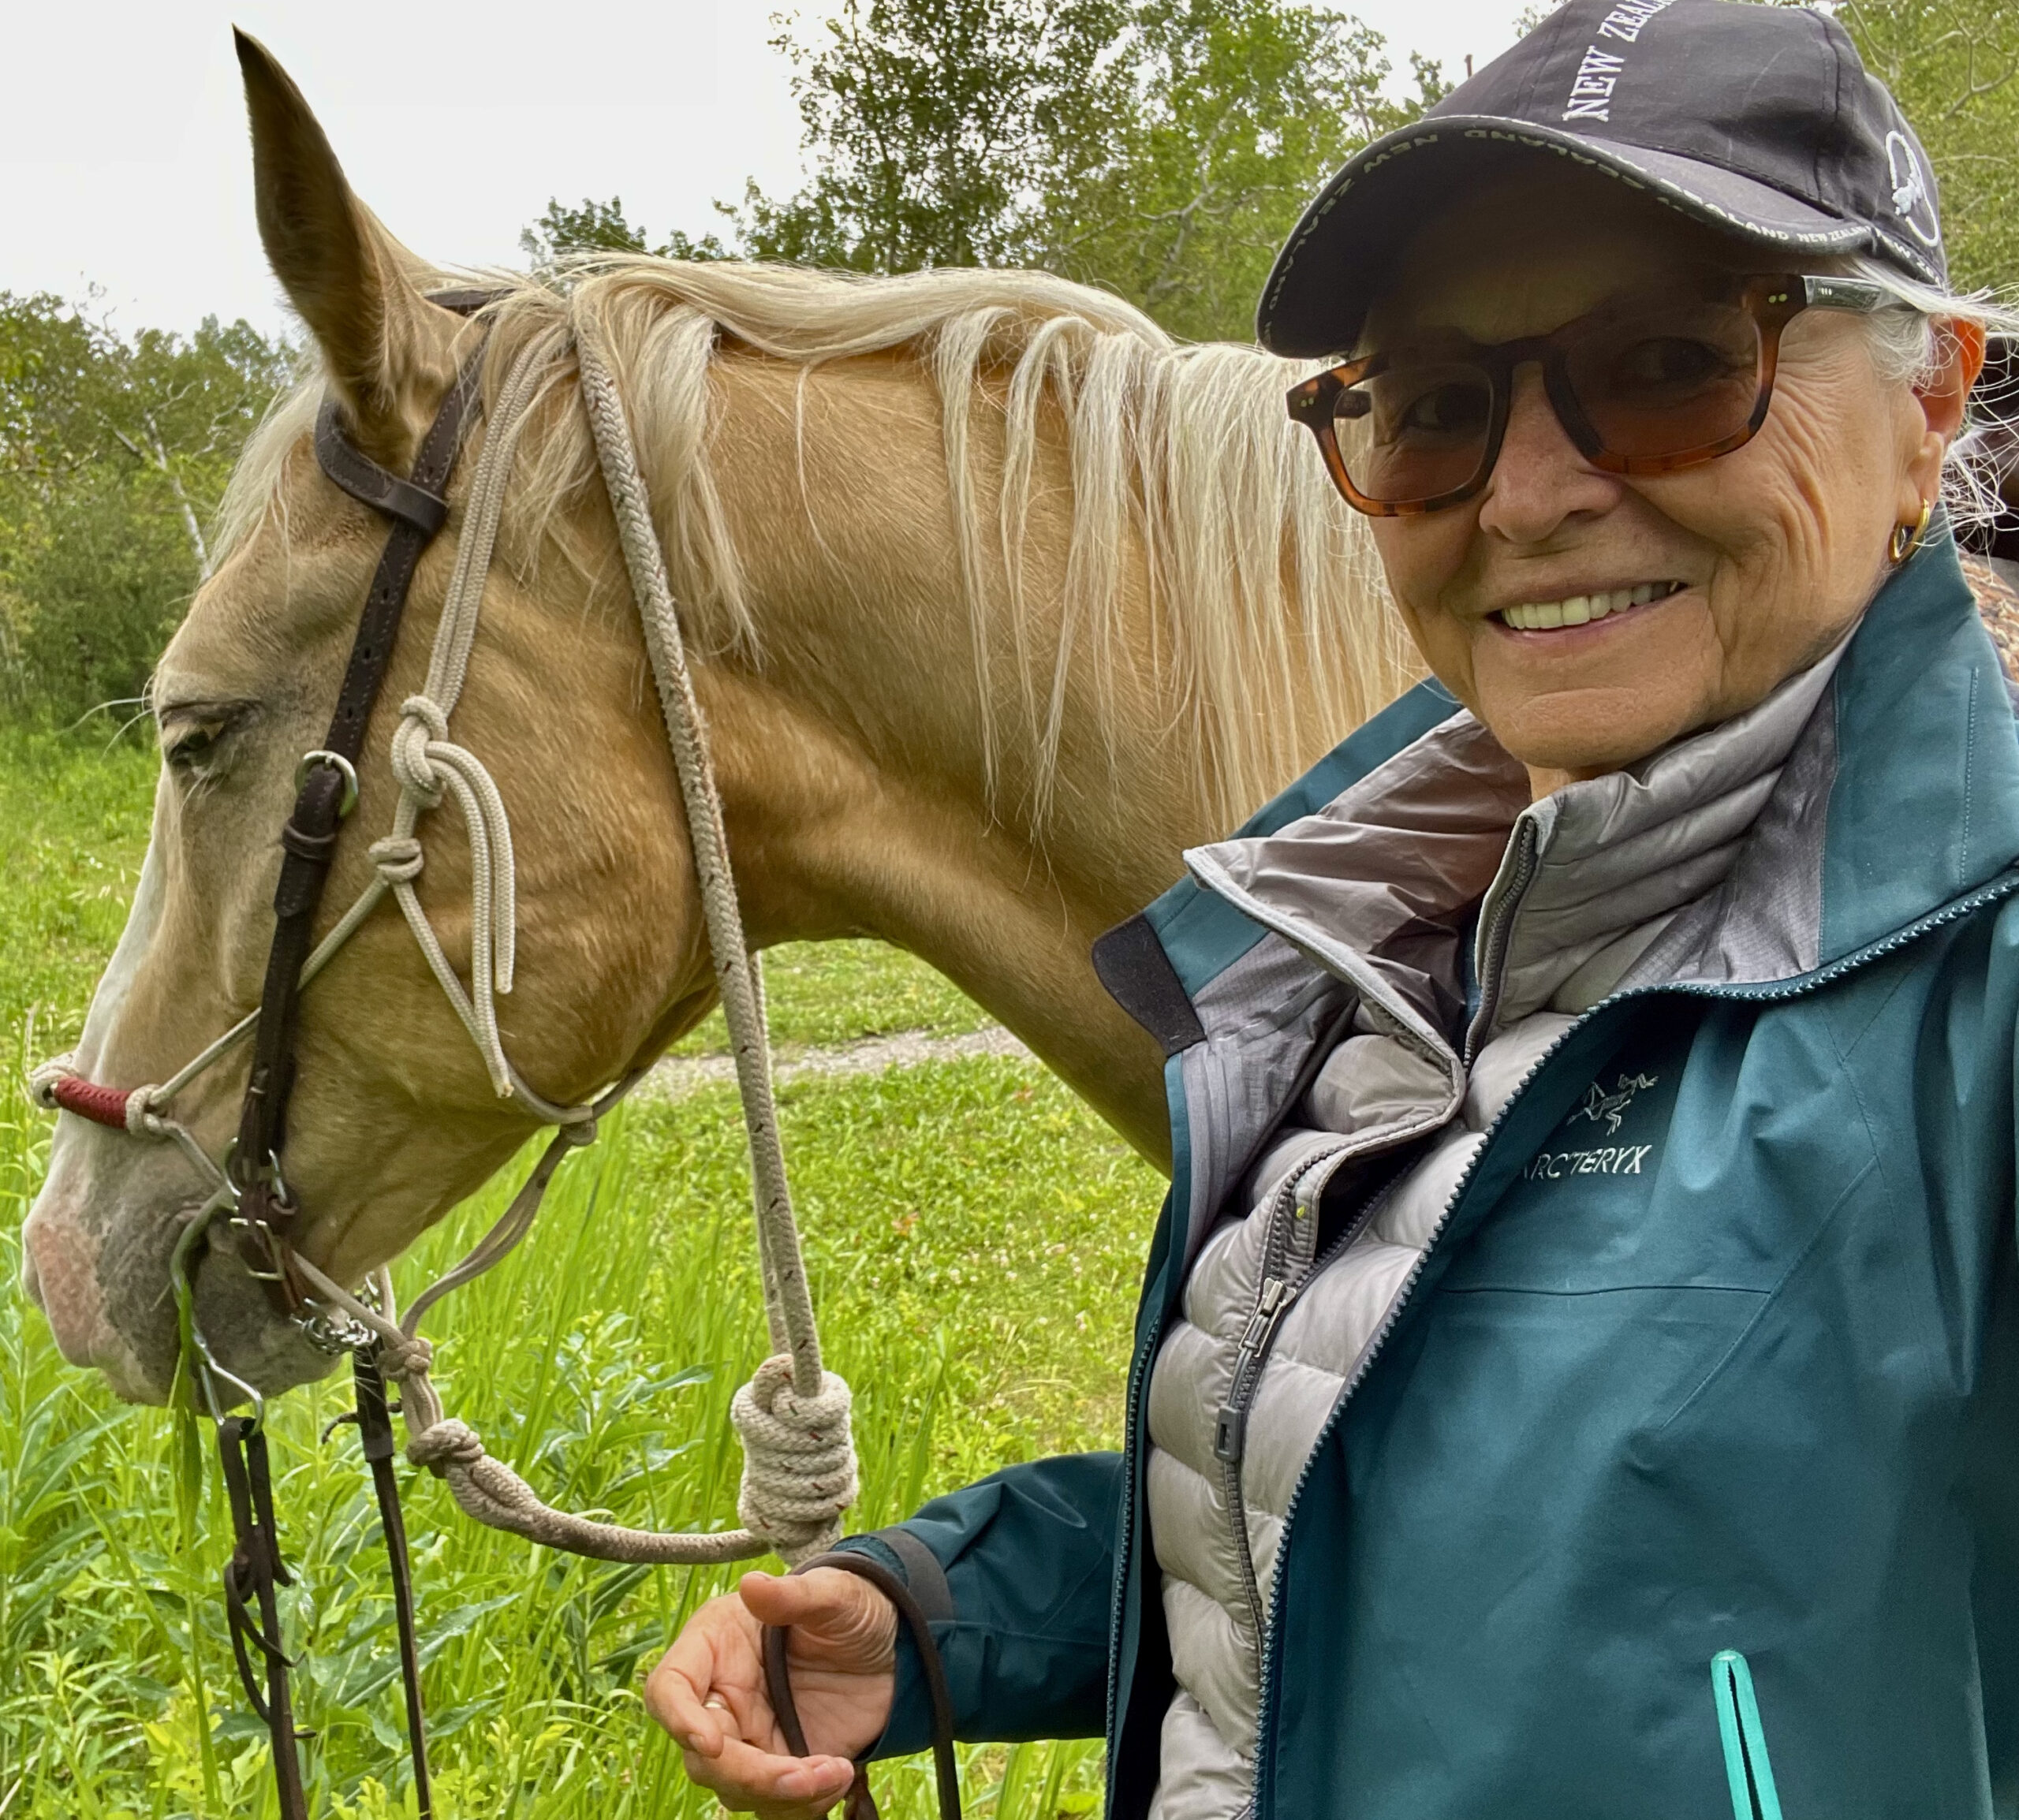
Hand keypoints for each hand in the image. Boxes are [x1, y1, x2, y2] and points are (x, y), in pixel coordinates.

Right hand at [645, 1567, 898, 1817]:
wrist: (893, 1644)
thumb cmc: (851, 1605)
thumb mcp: (833, 1593)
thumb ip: (794, 1594)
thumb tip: (752, 1585)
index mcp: (716, 1647)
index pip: (670, 1688)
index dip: (679, 1720)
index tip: (711, 1744)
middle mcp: (723, 1698)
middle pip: (702, 1757)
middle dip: (750, 1776)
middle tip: (803, 1775)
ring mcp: (750, 1738)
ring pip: (736, 1791)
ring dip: (783, 1796)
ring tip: (837, 1770)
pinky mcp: (781, 1766)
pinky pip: (774, 1806)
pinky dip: (803, 1806)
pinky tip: (841, 1775)